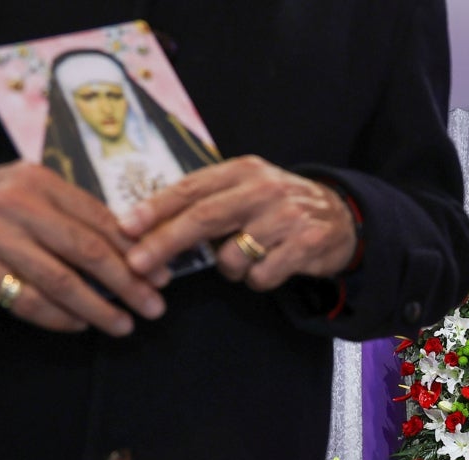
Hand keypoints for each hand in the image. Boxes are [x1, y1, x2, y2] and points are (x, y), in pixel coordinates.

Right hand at [0, 161, 167, 335]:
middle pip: (87, 251)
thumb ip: (74, 213)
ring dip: (98, 308)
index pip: (101, 221)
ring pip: (60, 281)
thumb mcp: (31, 190)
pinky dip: (59, 318)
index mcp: (42, 183)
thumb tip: (133, 247)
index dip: (136, 253)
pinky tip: (79, 325)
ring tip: (123, 324)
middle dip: (128, 284)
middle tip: (153, 306)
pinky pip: (27, 300)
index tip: (162, 276)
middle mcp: (20, 206)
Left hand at [119, 155, 356, 290]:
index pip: (191, 189)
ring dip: (230, 268)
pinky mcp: (305, 245)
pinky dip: (257, 280)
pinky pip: (260, 277)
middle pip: (203, 219)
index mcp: (243, 171)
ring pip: (231, 257)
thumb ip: (209, 199)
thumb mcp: (248, 189)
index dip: (155, 208)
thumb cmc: (281, 206)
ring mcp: (286, 217)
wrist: (343, 217)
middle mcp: (263, 189)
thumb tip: (151, 221)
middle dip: (164, 244)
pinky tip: (272, 266)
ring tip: (249, 258)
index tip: (125, 226)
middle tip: (137, 264)